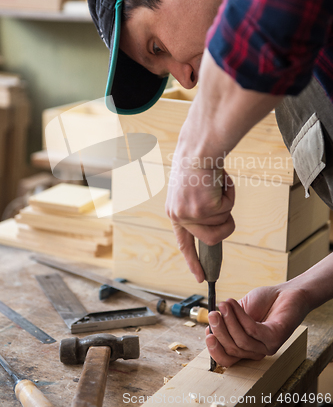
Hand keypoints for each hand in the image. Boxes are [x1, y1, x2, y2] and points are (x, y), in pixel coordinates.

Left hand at [166, 156, 234, 282]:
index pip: (183, 243)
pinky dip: (230, 194)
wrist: (198, 147)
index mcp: (174, 212)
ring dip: (227, 204)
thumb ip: (199, 208)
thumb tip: (217, 222)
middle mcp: (178, 216)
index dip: (193, 261)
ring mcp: (189, 214)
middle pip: (211, 240)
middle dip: (226, 226)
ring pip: (223, 224)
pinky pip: (229, 209)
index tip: (201, 278)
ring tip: (218, 184)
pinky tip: (219, 179)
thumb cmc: (198, 163)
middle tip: (226, 206)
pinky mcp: (202, 209)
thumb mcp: (193, 190)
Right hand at [206, 283, 309, 366]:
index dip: (215, 350)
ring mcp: (268, 346)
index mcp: (246, 348)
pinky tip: (234, 304)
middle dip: (219, 331)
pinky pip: (253, 330)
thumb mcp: (239, 311)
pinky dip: (240, 317)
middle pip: (233, 350)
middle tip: (213, 313)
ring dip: (229, 321)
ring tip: (224, 304)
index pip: (228, 359)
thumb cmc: (264, 302)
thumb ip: (226, 320)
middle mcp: (257, 351)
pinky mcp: (276, 337)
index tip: (207, 333)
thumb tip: (209, 326)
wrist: (286, 292)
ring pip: (242, 341)